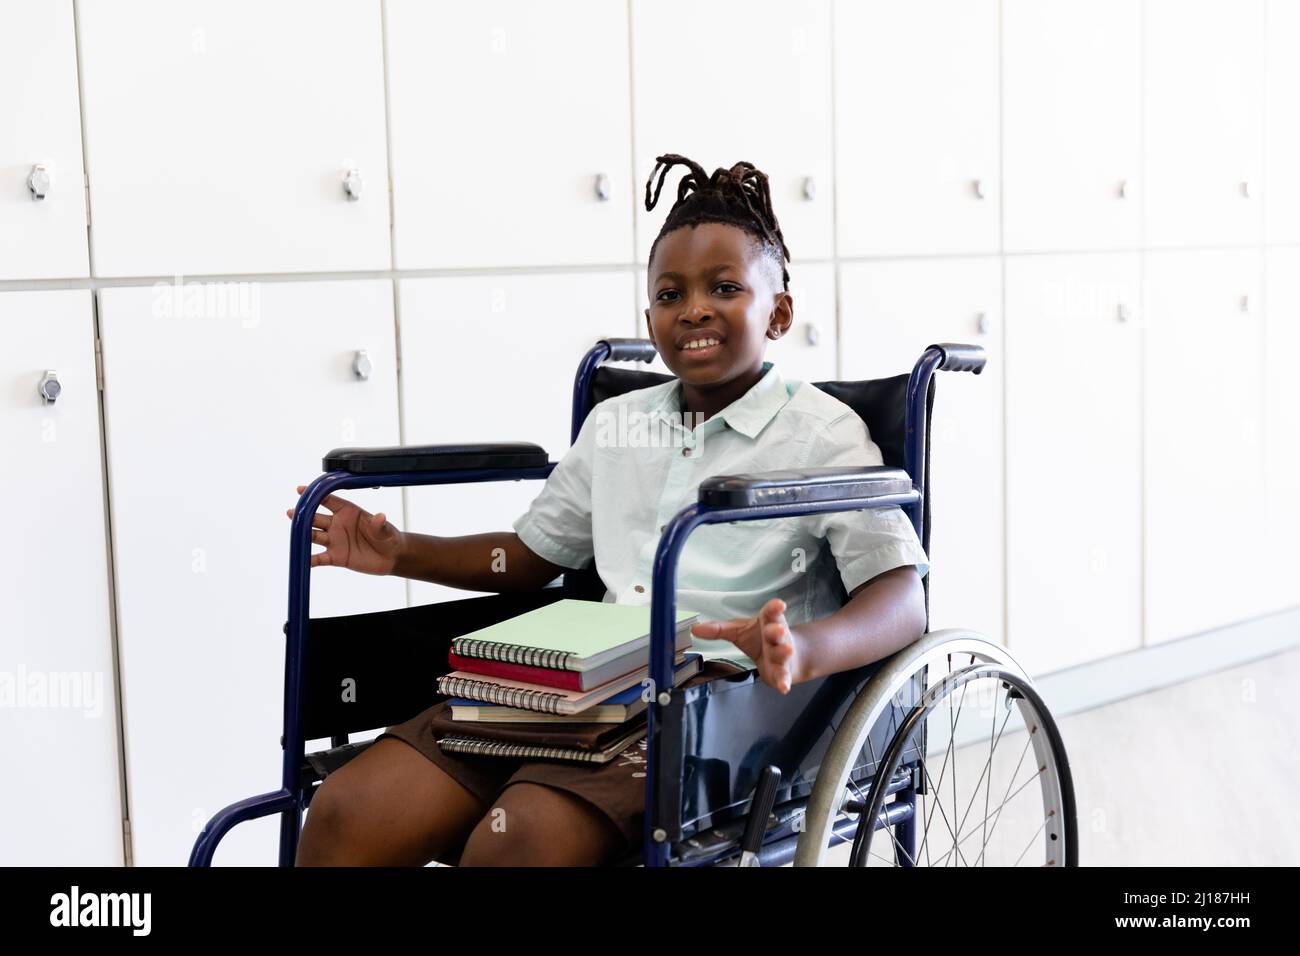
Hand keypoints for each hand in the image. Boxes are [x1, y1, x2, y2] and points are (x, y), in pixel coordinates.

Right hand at [287, 485, 403, 574]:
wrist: (391, 557)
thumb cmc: (388, 537)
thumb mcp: (385, 530)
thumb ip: (379, 524)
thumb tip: (380, 517)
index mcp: (348, 511)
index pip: (329, 500)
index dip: (315, 495)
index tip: (301, 490)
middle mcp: (338, 524)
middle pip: (316, 518)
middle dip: (304, 515)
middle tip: (292, 512)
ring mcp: (335, 541)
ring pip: (314, 536)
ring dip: (303, 533)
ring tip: (294, 531)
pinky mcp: (336, 557)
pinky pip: (320, 558)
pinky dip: (311, 560)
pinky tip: (303, 560)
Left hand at [690, 598, 799, 693]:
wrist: (787, 657)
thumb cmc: (761, 640)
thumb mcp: (739, 631)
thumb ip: (719, 630)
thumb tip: (695, 629)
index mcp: (767, 623)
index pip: (771, 612)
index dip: (774, 608)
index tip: (779, 604)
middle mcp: (777, 638)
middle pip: (777, 633)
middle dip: (777, 631)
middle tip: (777, 629)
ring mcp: (781, 655)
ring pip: (783, 653)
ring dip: (784, 652)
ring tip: (786, 650)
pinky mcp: (783, 672)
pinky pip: (784, 677)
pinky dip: (784, 682)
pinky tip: (784, 687)